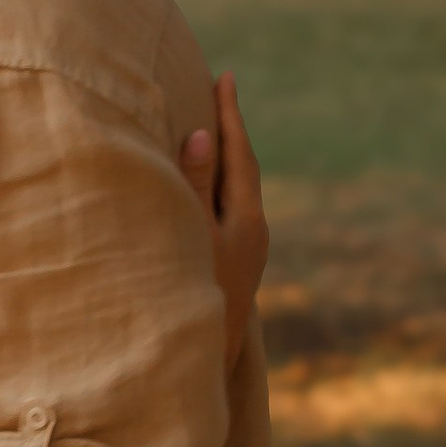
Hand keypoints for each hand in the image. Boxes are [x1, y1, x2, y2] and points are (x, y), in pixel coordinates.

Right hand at [181, 68, 268, 373]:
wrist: (206, 369)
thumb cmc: (192, 301)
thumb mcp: (190, 239)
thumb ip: (195, 188)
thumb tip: (205, 135)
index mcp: (247, 221)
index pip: (240, 154)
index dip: (231, 115)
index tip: (226, 77)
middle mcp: (254, 233)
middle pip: (245, 169)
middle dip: (233, 131)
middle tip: (223, 91)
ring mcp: (247, 252)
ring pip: (239, 191)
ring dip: (227, 159)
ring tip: (214, 131)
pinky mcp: (234, 267)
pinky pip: (229, 210)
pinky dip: (220, 187)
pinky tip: (208, 189)